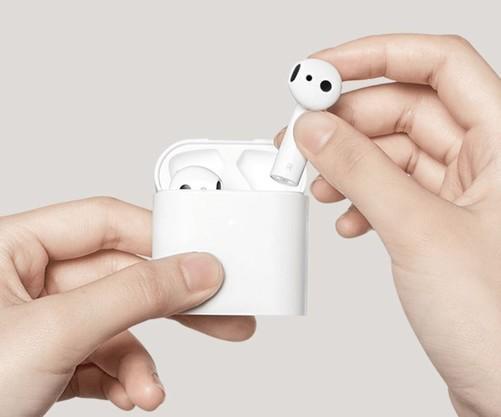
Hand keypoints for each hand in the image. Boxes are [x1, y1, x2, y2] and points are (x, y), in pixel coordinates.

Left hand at [0, 197, 254, 415]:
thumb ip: (133, 295)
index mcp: (10, 248)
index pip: (104, 222)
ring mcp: (40, 324)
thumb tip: (194, 271)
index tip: (203, 260)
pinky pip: (102, 357)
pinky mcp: (49, 362)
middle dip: (170, 302)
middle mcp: (27, 281)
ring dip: (141, 358)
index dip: (157, 238)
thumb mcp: (52, 333)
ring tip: (149, 389)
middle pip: (120, 274)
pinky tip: (130, 395)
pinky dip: (123, 378)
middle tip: (220, 312)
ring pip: (116, 324)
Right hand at [275, 34, 500, 416]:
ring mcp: (460, 195)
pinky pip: (390, 189)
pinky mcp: (437, 224)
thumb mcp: (419, 232)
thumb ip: (361, 173)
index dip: (376, 56)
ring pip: (391, 151)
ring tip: (316, 184)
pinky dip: (359, 196)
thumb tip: (317, 131)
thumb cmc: (499, 329)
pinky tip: (345, 218)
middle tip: (302, 137)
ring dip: (346, 163)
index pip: (438, 64)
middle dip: (346, 121)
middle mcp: (486, 162)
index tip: (323, 70)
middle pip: (404, 108)